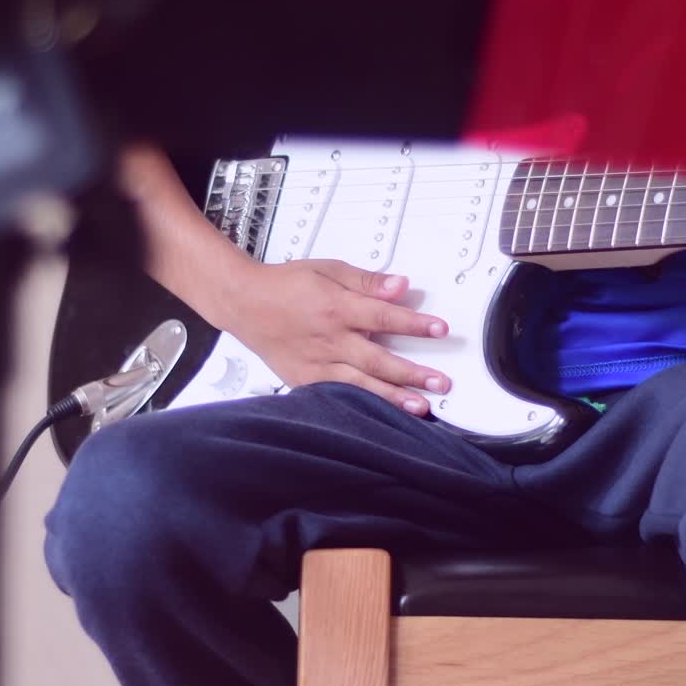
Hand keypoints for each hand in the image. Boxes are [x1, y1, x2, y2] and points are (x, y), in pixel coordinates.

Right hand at [220, 259, 450, 414]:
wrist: (244, 302)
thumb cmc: (285, 286)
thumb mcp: (329, 270)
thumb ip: (367, 281)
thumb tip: (400, 285)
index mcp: (337, 308)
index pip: (385, 317)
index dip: (415, 324)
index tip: (439, 330)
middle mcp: (329, 339)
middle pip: (378, 359)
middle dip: (413, 373)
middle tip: (441, 383)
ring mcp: (316, 363)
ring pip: (361, 384)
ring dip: (393, 397)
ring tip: (420, 407)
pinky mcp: (305, 380)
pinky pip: (336, 396)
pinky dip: (358, 406)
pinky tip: (377, 416)